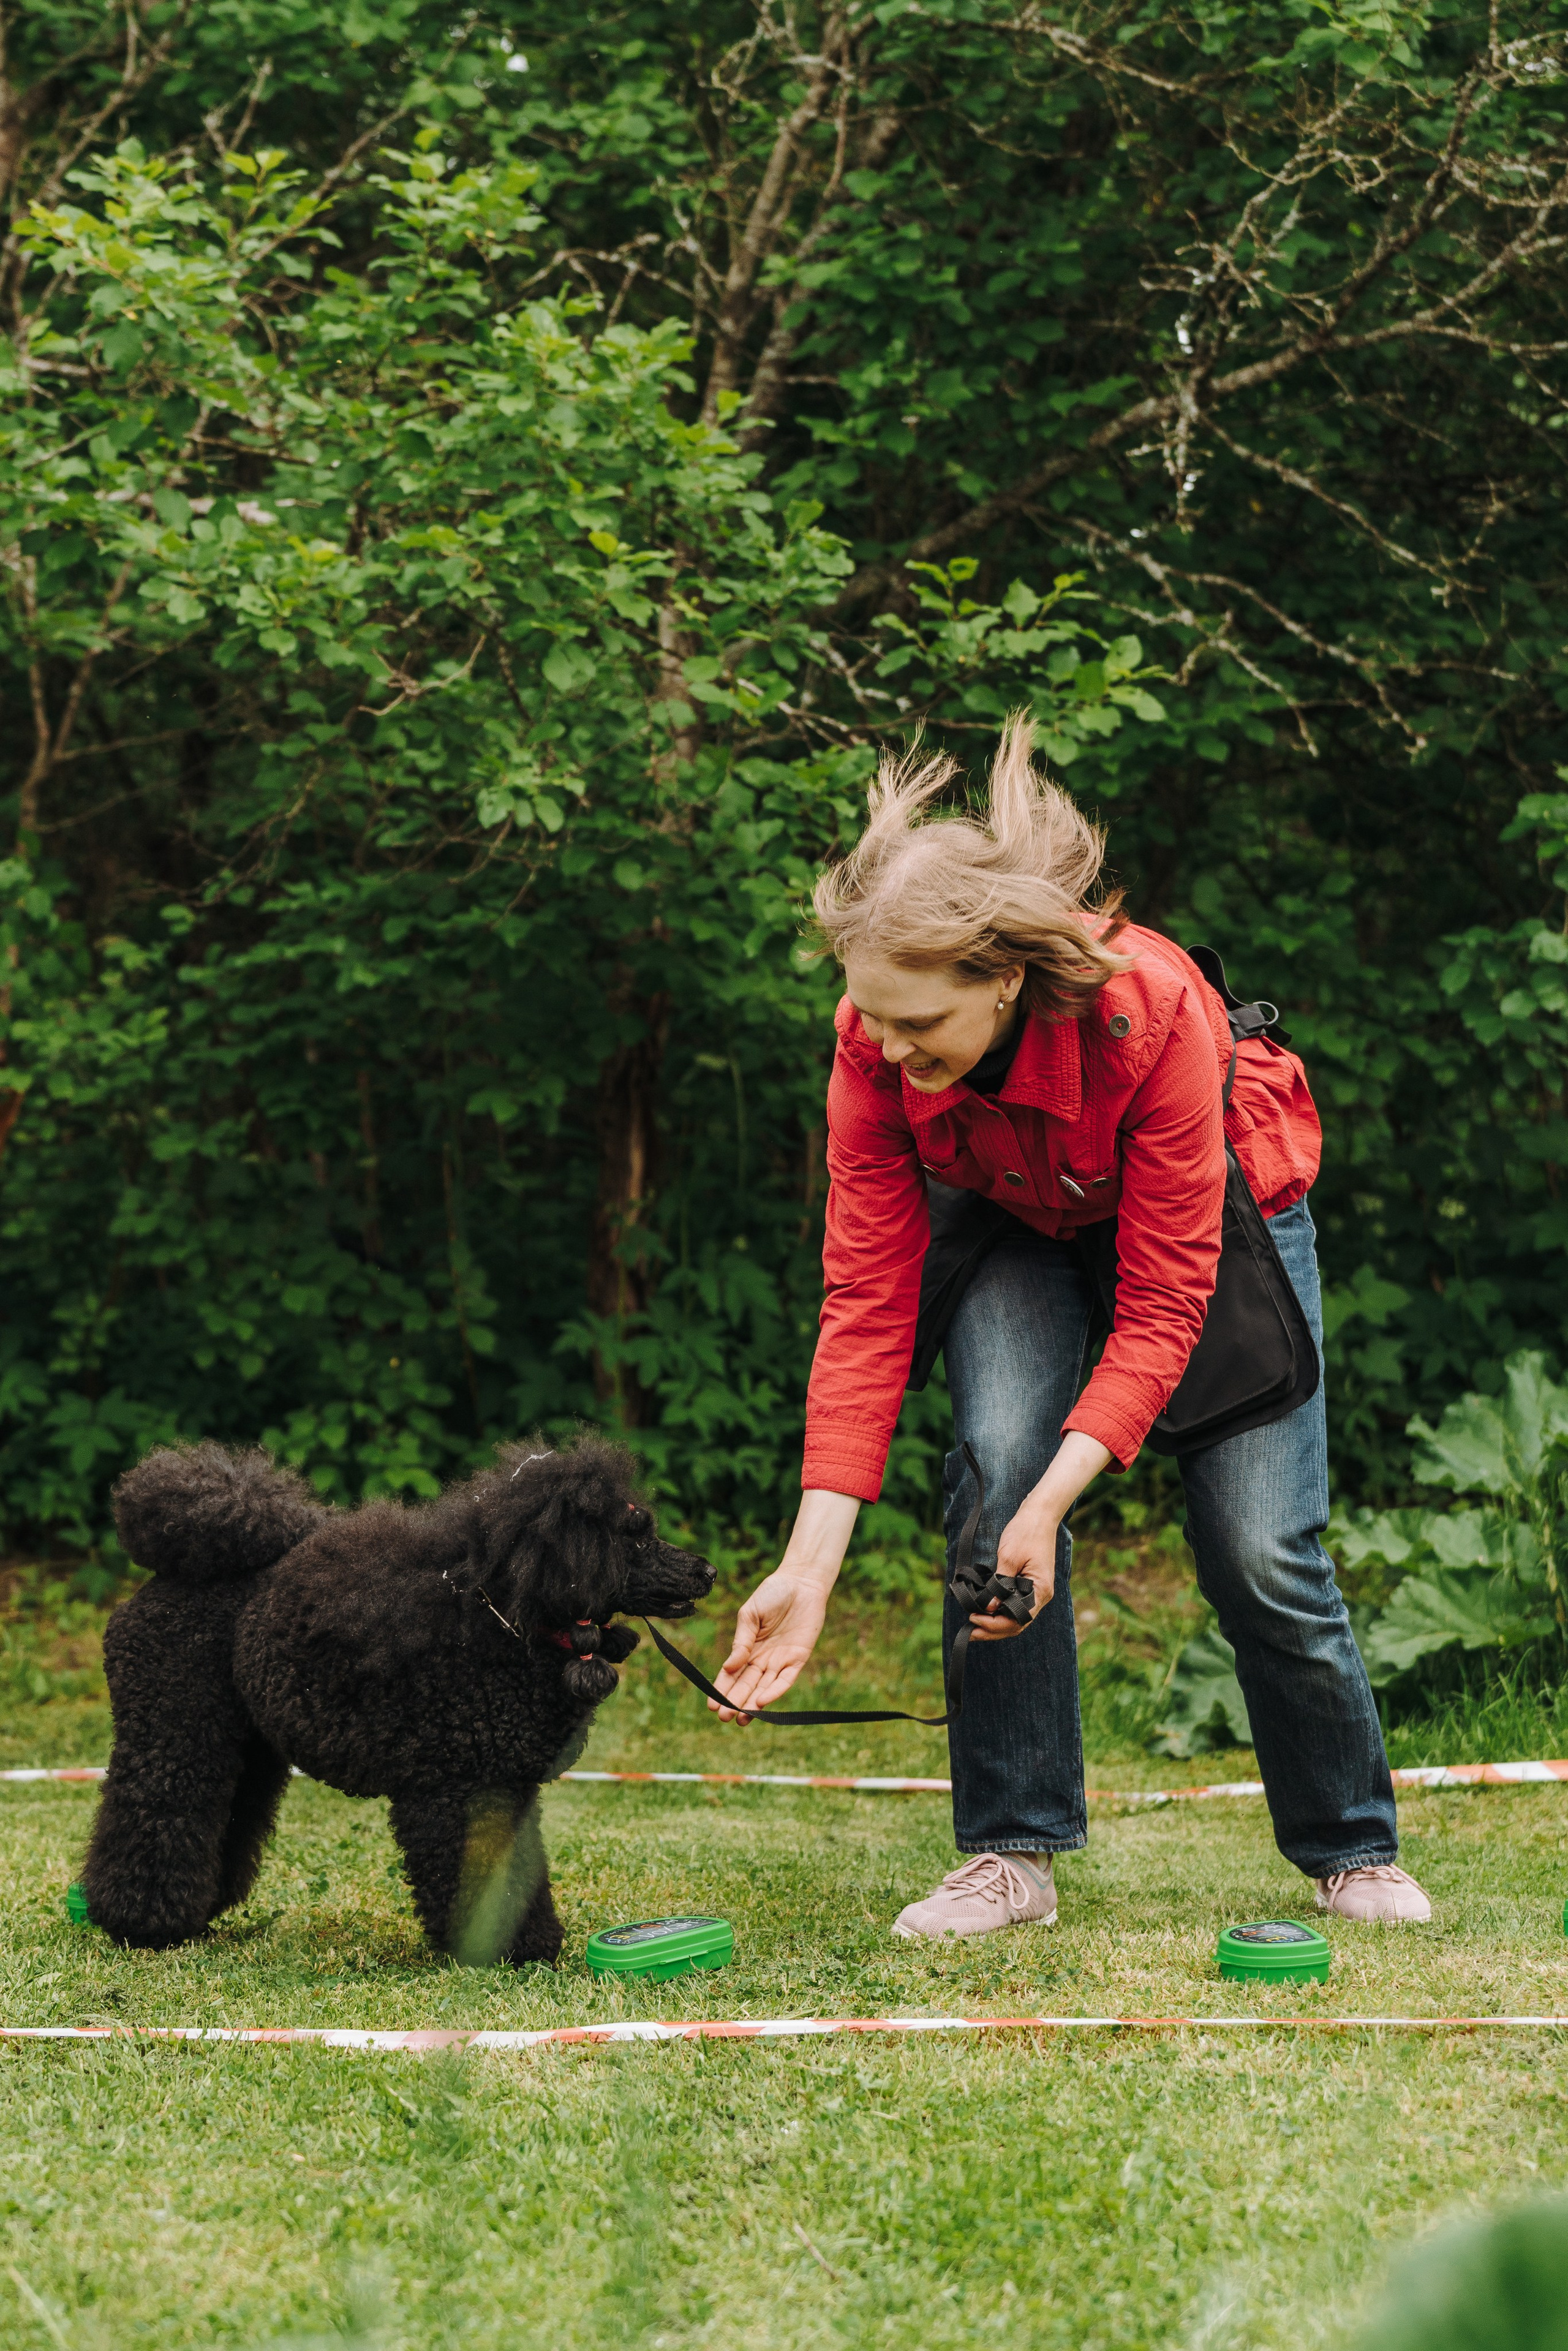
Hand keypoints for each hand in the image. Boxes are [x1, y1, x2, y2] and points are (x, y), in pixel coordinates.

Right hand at [710, 1570, 831, 1721]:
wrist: (801, 1581)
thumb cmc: (773, 1594)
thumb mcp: (749, 1615)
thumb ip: (741, 1642)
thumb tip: (729, 1667)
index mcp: (748, 1648)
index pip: (732, 1674)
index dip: (721, 1689)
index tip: (711, 1704)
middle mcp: (763, 1659)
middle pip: (747, 1685)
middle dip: (734, 1701)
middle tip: (723, 1717)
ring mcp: (780, 1660)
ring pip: (764, 1687)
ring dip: (752, 1704)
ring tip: (740, 1719)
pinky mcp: (798, 1659)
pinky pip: (786, 1679)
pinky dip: (775, 1691)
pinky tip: (762, 1701)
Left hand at [964, 1431, 1113, 1643]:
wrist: (1040, 1513)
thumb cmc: (1026, 1532)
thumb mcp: (1009, 1557)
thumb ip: (999, 1585)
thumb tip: (988, 1608)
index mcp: (1040, 1590)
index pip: (1017, 1619)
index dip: (994, 1624)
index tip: (974, 1619)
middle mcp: (1041, 1595)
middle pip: (1017, 1623)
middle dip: (993, 1629)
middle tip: (971, 1632)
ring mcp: (1036, 1589)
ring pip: (1016, 1616)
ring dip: (996, 1622)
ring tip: (975, 1625)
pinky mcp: (1030, 1583)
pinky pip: (1016, 1604)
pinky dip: (1001, 1610)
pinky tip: (986, 1610)